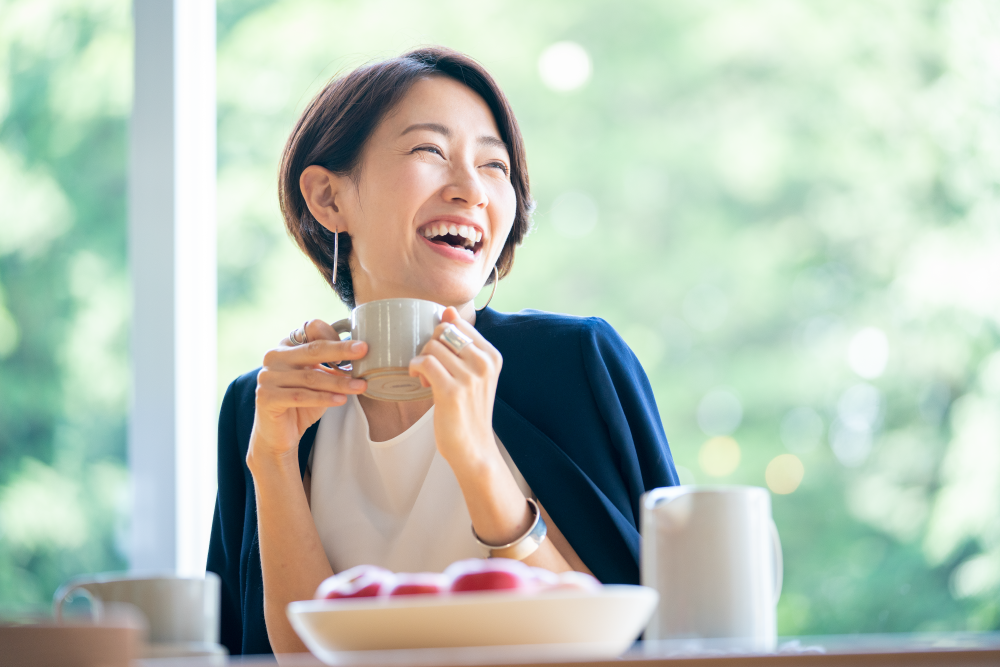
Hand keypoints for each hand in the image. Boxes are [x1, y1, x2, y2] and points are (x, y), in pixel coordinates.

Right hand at [248, 320, 367, 469]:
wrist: (278, 434)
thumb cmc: (302, 403)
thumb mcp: (319, 380)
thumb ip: (332, 366)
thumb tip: (360, 356)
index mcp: (287, 346)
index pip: (311, 329)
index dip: (333, 335)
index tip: (357, 345)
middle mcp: (274, 357)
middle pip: (313, 349)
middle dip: (341, 350)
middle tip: (364, 350)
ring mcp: (268, 376)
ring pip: (311, 377)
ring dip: (339, 382)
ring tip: (361, 386)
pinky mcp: (266, 397)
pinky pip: (301, 396)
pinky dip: (324, 398)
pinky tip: (341, 400)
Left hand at [408, 307, 502, 474]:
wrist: (473, 448)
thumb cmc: (469, 411)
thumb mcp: (472, 373)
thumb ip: (462, 342)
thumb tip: (448, 310)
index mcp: (492, 356)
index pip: (458, 325)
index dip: (442, 338)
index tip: (443, 359)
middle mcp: (484, 363)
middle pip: (443, 332)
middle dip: (430, 346)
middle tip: (431, 369)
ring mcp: (470, 377)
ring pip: (431, 346)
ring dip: (421, 360)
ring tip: (427, 379)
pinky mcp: (451, 391)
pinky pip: (424, 362)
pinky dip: (415, 369)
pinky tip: (420, 382)